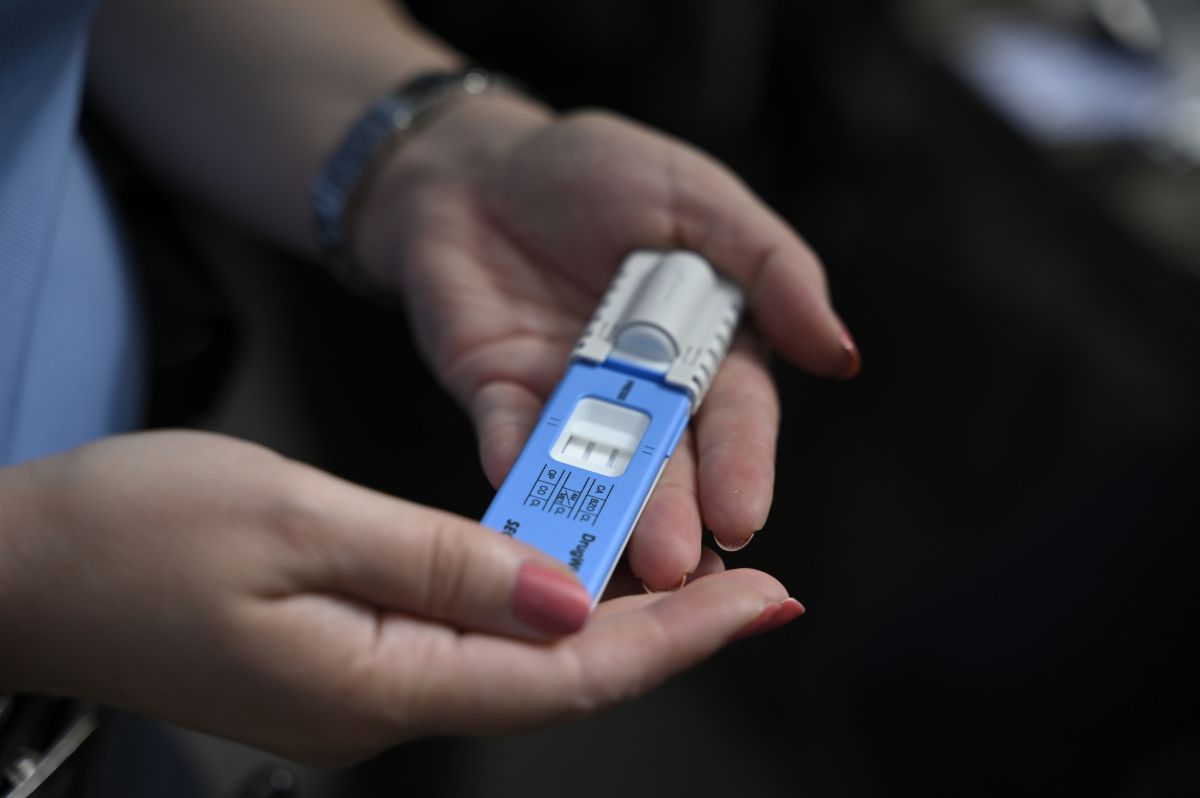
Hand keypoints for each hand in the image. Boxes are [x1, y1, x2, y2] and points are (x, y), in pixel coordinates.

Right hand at [0, 431, 797, 762]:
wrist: (21, 569)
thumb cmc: (133, 534)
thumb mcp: (293, 520)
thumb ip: (437, 561)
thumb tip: (559, 599)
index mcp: (378, 682)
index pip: (567, 677)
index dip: (676, 640)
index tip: (761, 599)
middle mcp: (380, 708)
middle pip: (556, 680)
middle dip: (665, 634)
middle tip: (753, 587)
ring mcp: (360, 694)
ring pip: (515, 665)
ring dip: (605, 622)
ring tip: (686, 578)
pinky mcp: (340, 666)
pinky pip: (462, 644)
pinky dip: (529, 609)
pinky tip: (563, 577)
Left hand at [358, 94, 858, 589]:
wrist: (478, 165)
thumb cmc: (597, 172)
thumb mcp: (695, 197)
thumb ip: (769, 268)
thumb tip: (839, 353)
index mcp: (707, 347)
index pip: (733, 416)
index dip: (739, 467)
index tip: (741, 517)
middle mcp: (642, 389)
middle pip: (666, 461)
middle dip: (671, 515)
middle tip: (672, 566)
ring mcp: (568, 399)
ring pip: (594, 468)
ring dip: (602, 514)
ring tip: (610, 563)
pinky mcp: (497, 396)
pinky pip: (505, 436)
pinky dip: (514, 463)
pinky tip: (521, 492)